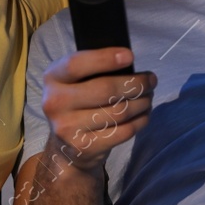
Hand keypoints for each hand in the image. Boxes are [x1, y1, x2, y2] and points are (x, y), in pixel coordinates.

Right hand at [41, 48, 155, 172]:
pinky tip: (144, 115)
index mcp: (53, 78)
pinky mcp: (84, 147)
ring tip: (148, 98)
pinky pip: (123, 131)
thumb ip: (93, 70)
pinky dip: (140, 121)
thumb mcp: (74, 82)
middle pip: (105, 89)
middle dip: (136, 83)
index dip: (105, 59)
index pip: (76, 64)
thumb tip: (130, 64)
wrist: (66, 147)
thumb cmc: (77, 105)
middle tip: (151, 81)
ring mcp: (67, 128)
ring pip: (119, 111)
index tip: (130, 56)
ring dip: (142, 102)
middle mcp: (55, 103)